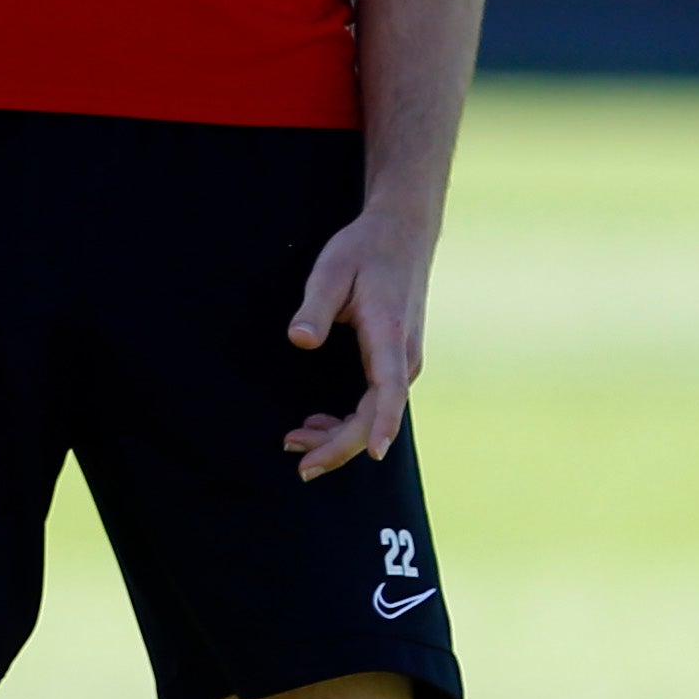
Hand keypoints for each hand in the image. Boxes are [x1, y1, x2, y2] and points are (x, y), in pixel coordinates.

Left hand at [283, 199, 435, 480]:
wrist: (403, 232)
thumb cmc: (364, 249)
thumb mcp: (331, 269)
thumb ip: (315, 306)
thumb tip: (299, 341)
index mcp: (389, 334)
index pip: (391, 388)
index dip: (382, 423)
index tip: (375, 454)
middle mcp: (404, 355)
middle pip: (378, 416)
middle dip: (341, 446)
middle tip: (299, 466)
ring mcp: (404, 361)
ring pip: (377, 414)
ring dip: (340, 436)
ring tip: (295, 443)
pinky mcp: (397, 361)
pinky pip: (377, 403)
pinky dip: (349, 420)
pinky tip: (318, 424)